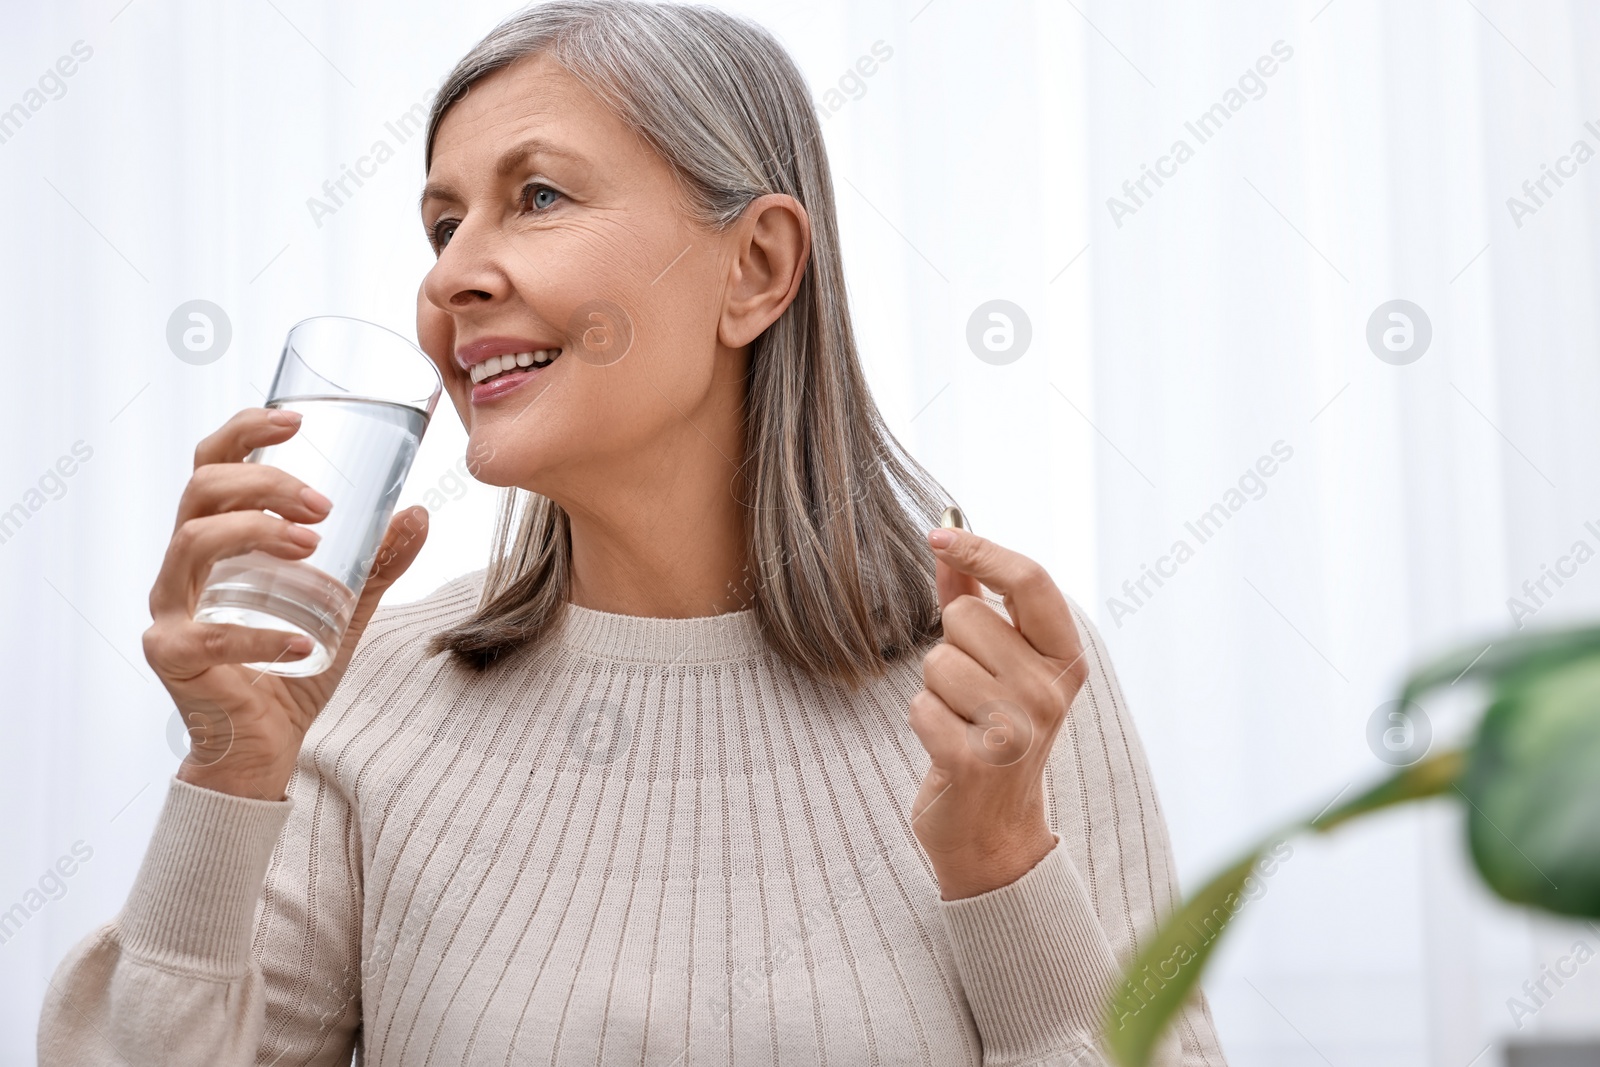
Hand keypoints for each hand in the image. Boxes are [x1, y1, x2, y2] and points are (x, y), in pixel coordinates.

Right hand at [142, 407, 429, 801]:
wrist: (266, 745)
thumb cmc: (293, 668)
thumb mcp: (345, 607)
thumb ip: (376, 564)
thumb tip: (417, 513)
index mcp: (215, 542)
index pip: (211, 466)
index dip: (244, 432)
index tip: (295, 421)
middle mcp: (183, 568)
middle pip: (200, 492)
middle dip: (264, 482)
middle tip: (323, 504)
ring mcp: (171, 611)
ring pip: (191, 544)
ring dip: (255, 532)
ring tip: (311, 546)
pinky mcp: (174, 658)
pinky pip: (208, 636)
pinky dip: (260, 636)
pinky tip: (300, 643)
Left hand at [907, 526, 1089, 899]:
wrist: (994, 831)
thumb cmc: (992, 735)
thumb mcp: (999, 666)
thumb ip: (976, 598)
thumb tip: (947, 537)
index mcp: (1065, 658)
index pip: (1031, 580)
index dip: (982, 549)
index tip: (938, 535)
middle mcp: (1050, 689)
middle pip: (966, 615)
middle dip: (951, 646)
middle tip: (971, 693)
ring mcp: (1018, 727)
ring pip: (938, 661)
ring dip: (935, 691)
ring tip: (961, 723)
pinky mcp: (978, 761)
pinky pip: (920, 706)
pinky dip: (923, 724)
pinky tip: (948, 750)